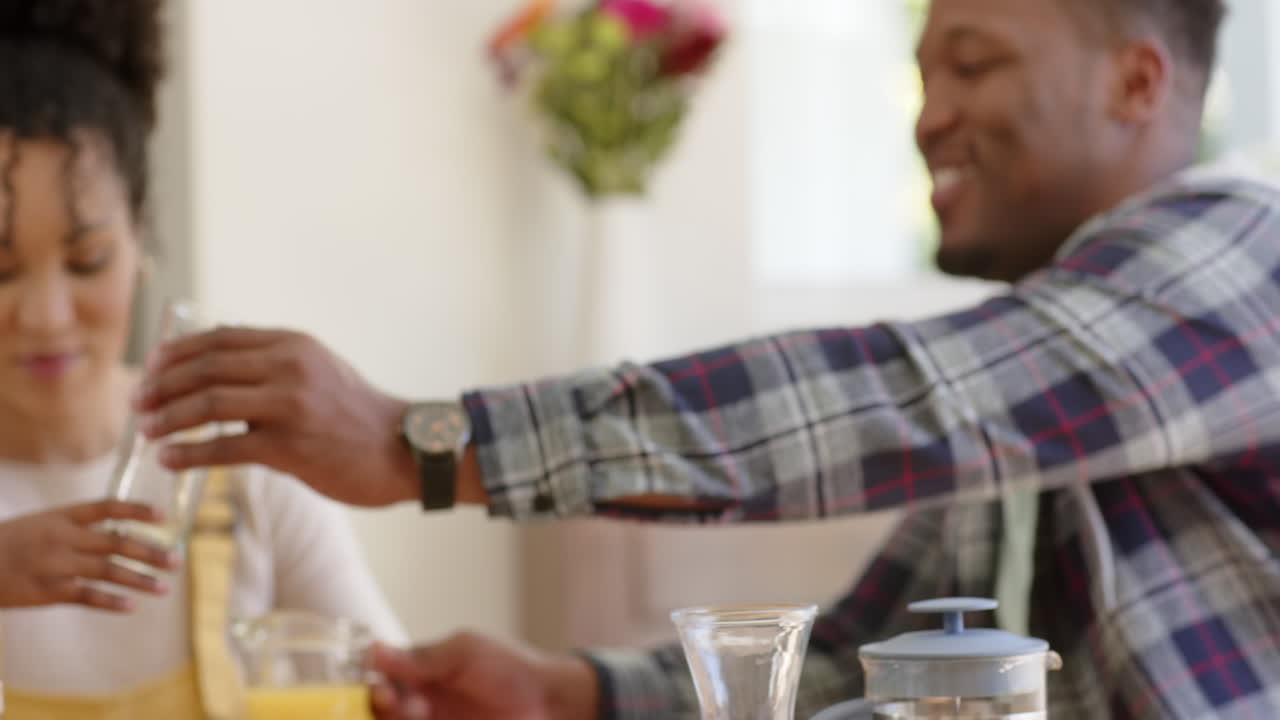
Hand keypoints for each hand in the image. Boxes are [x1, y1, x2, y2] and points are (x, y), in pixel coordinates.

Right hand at [0, 501, 178, 610]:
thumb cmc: (10, 543)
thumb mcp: (41, 523)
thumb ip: (76, 527)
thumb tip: (119, 532)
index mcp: (61, 516)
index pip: (107, 507)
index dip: (137, 510)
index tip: (164, 515)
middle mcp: (62, 537)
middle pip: (116, 541)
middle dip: (150, 551)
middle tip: (177, 560)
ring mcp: (55, 564)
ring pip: (106, 571)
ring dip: (139, 579)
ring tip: (164, 587)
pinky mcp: (46, 591)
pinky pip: (85, 596)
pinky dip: (110, 601)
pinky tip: (131, 607)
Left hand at [134, 327, 419, 506]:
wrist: (405, 449)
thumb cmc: (358, 416)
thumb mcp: (320, 370)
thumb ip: (276, 365)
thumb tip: (216, 371)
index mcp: (294, 344)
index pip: (219, 338)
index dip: (176, 353)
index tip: (151, 368)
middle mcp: (290, 367)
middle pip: (206, 368)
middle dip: (163, 386)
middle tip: (139, 403)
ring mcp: (290, 406)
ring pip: (208, 404)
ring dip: (169, 419)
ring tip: (148, 432)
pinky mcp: (291, 446)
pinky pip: (225, 448)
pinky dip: (190, 454)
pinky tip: (170, 460)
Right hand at [368, 632, 599, 719]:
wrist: (551, 702)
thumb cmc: (511, 668)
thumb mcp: (466, 652)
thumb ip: (422, 656)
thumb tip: (374, 650)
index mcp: (422, 670)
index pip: (380, 678)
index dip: (372, 685)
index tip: (383, 689)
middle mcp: (421, 700)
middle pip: (382, 709)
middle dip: (386, 709)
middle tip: (415, 705)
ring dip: (402, 719)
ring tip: (424, 712)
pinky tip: (428, 717)